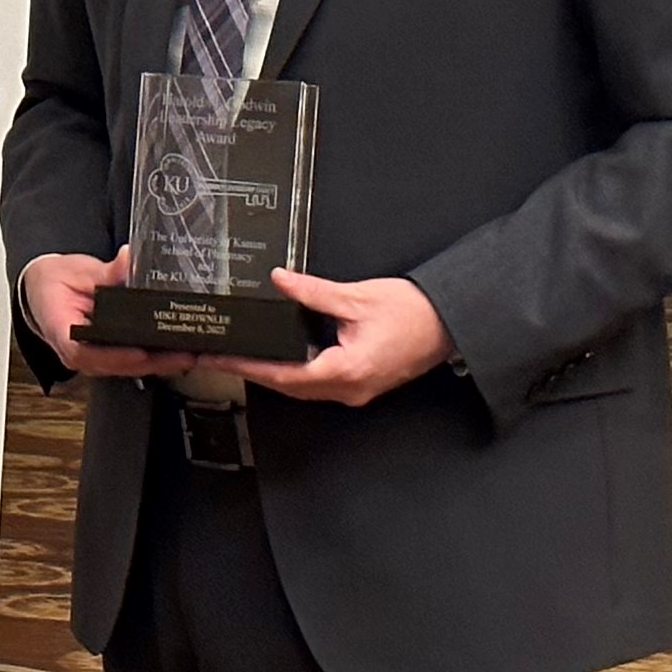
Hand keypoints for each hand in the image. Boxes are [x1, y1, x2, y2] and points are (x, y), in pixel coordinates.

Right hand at [20, 247, 193, 380]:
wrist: (43, 290)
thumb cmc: (53, 283)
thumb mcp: (75, 271)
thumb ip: (105, 271)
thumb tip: (128, 261)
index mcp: (64, 333)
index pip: (86, 353)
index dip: (116, 356)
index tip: (141, 352)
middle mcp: (81, 353)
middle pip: (119, 365)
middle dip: (156, 362)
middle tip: (187, 355)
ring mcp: (97, 357)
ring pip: (132, 368)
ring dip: (164, 363)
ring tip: (194, 355)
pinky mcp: (112, 353)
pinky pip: (136, 360)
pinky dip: (160, 357)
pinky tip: (184, 352)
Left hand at [209, 269, 454, 405]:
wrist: (450, 322)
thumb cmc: (415, 314)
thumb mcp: (357, 297)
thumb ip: (313, 292)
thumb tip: (281, 281)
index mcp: (347, 370)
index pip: (283, 374)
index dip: (248, 367)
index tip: (221, 360)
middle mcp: (350, 388)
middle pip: (289, 387)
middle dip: (254, 372)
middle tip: (221, 359)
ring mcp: (356, 390)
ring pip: (303, 388)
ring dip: (274, 374)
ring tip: (244, 357)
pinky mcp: (361, 383)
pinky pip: (320, 383)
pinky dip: (296, 372)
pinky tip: (282, 358)